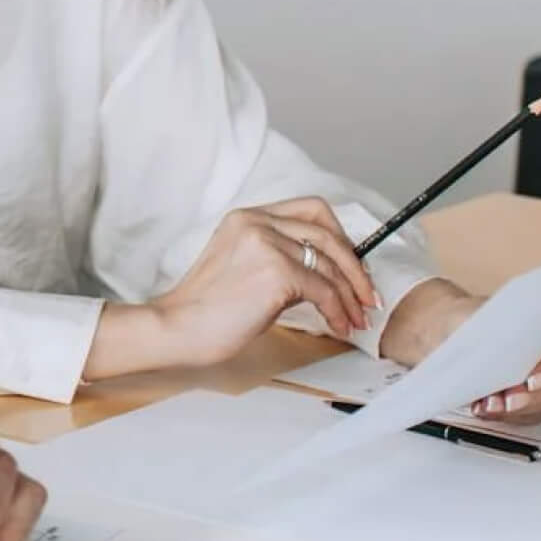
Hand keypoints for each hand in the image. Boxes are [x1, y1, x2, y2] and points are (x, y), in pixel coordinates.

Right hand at [92, 198, 380, 376]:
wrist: (175, 328)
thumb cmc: (202, 310)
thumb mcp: (241, 268)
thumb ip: (277, 259)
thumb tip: (322, 277)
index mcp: (247, 217)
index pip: (311, 211)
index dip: (339, 236)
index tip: (349, 264)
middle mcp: (258, 223)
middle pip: (329, 233)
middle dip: (356, 266)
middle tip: (366, 294)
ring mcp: (268, 244)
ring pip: (331, 264)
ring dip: (350, 294)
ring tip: (355, 317)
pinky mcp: (277, 272)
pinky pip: (323, 290)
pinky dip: (336, 310)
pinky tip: (337, 324)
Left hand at [380, 279, 540, 421]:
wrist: (445, 331)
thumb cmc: (464, 319)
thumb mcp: (472, 317)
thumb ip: (487, 328)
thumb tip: (493, 345)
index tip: (531, 374)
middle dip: (532, 393)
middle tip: (503, 398)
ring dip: (519, 407)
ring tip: (488, 405)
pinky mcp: (535, 394)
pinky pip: (531, 409)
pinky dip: (509, 413)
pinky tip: (487, 409)